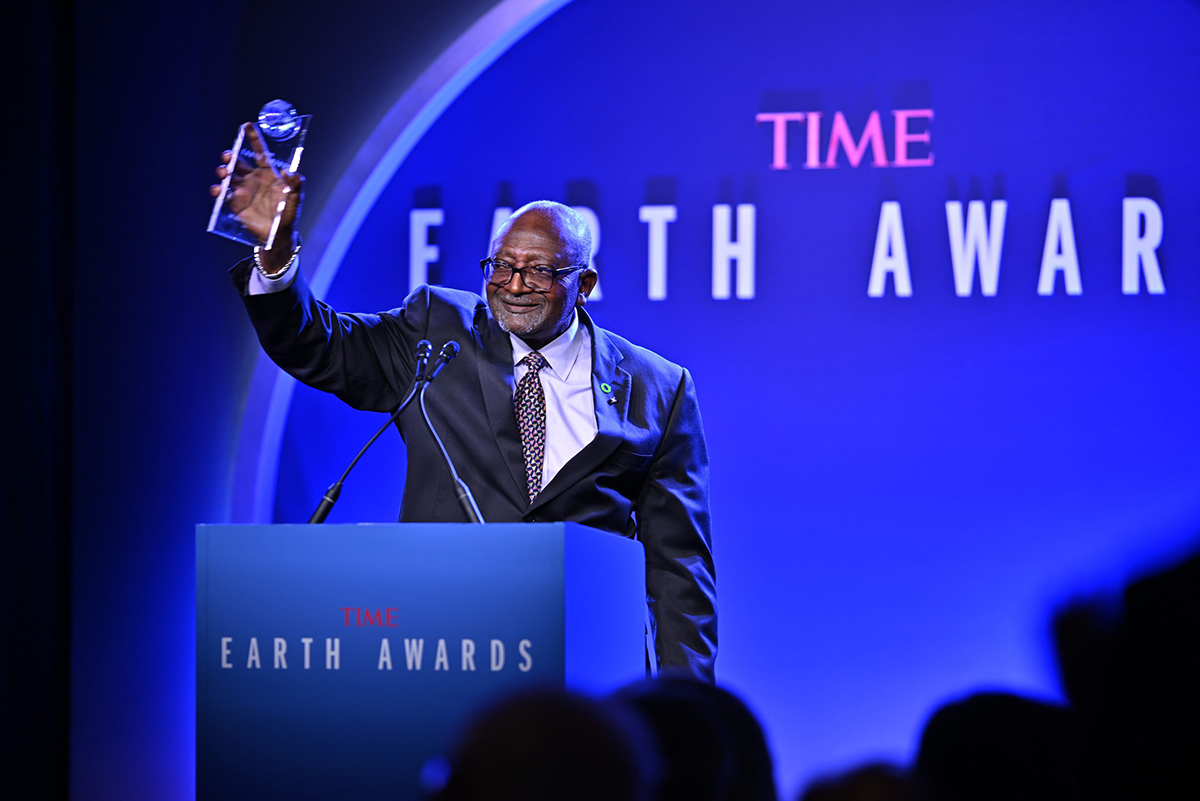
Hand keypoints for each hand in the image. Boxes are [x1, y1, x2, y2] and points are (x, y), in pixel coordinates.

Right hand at [210, 123, 303, 270]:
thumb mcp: (295, 199)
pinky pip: (223, 194)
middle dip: (231, 156)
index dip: (253, 138)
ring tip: (224, 172)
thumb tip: (290, 172)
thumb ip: (295, 185)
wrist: (278, 234)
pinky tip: (218, 190)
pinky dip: (218, 190)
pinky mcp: (235, 203)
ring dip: (223, 171)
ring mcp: (242, 190)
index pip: (259, 152)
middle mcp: (253, 179)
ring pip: (228, 176)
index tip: (247, 125)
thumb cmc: (288, 214)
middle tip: (228, 156)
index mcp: (267, 173)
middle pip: (238, 162)